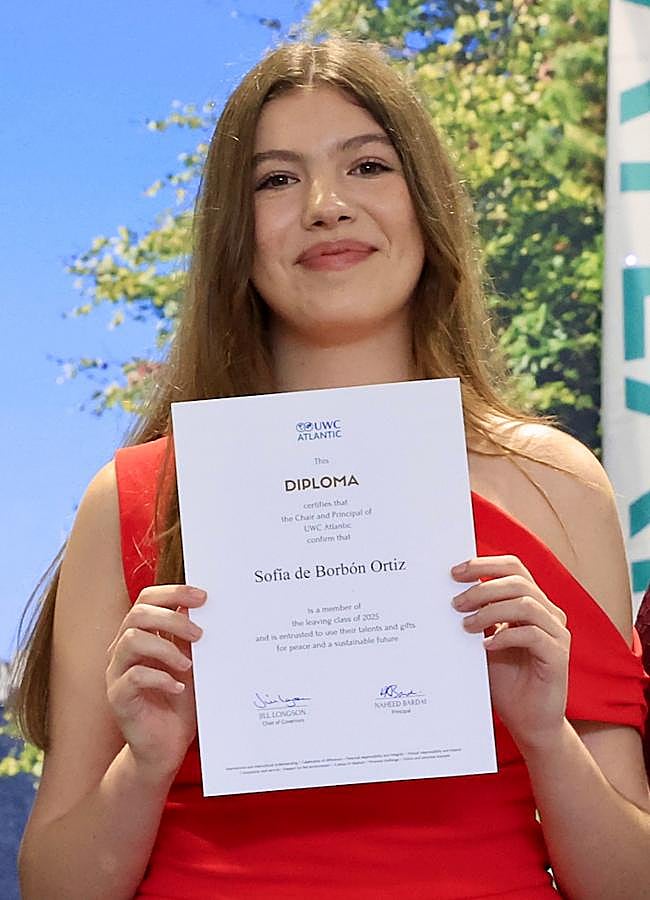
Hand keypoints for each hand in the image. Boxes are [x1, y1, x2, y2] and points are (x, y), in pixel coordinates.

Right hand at [106, 585, 205, 778]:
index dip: (173, 592)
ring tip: (187, 665)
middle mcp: (123, 649)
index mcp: (140, 635)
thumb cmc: (179, 702)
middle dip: (171, 618)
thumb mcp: (191, 663)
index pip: (147, 599)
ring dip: (165, 648)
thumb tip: (203, 605)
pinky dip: (160, 678)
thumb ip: (190, 636)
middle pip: (137, 614)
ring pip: (131, 640)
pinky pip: (133, 676)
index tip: (202, 597)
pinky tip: (178, 687)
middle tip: (199, 633)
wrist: (167, 747)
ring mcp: (117, 673)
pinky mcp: (117, 697)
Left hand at [451, 555, 569, 753]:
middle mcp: (548, 613)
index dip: (485, 564)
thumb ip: (476, 618)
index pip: (513, 568)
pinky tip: (486, 647)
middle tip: (456, 603)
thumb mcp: (484, 642)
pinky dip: (506, 636)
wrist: (528, 721)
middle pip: (518, 581)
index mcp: (532, 603)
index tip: (455, 572)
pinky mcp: (559, 655)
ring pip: (526, 604)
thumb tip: (449, 595)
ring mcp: (556, 633)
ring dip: (491, 611)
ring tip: (466, 625)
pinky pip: (533, 635)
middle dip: (483, 588)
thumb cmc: (506, 681)